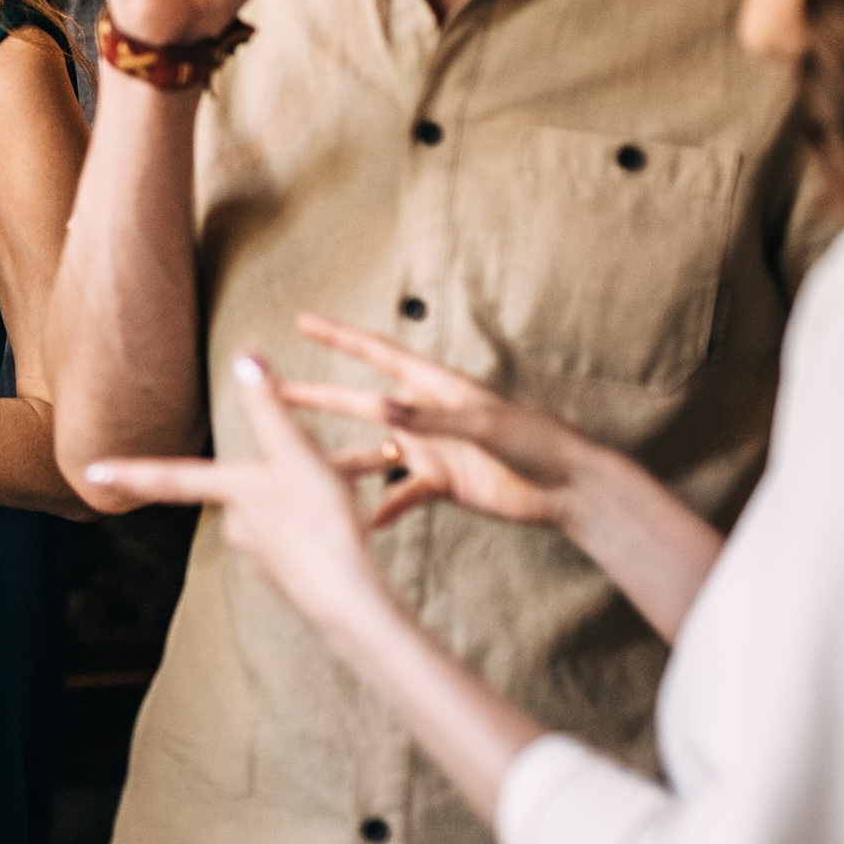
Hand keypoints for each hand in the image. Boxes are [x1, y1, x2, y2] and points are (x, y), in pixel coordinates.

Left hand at [84, 355, 385, 629]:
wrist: (348, 596)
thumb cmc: (322, 518)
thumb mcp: (298, 450)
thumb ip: (268, 404)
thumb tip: (243, 355)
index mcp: (231, 489)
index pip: (167, 477)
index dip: (129, 473)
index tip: (88, 474)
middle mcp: (235, 524)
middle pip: (244, 492)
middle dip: (278, 484)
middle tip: (318, 486)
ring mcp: (257, 557)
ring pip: (275, 518)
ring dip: (301, 508)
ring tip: (340, 506)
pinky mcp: (283, 581)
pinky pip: (294, 546)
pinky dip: (313, 536)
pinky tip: (340, 534)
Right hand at [280, 314, 594, 530]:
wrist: (569, 487)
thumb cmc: (536, 442)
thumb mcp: (482, 426)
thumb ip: (429, 419)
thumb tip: (379, 406)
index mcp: (434, 386)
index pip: (378, 354)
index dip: (339, 337)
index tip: (302, 321)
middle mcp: (425, 413)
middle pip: (360, 402)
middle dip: (317, 397)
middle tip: (274, 393)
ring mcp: (431, 447)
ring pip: (373, 451)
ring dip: (341, 460)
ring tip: (303, 471)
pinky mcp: (442, 481)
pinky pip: (401, 492)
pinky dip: (384, 506)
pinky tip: (363, 522)